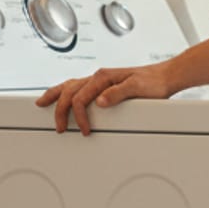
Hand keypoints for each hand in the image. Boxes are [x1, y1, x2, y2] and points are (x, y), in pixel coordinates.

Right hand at [35, 64, 175, 134]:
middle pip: (69, 91)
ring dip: (55, 96)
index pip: (81, 97)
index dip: (79, 116)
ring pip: (69, 86)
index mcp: (103, 77)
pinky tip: (64, 97)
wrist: (165, 77)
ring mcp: (100, 80)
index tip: (85, 130)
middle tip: (58, 127)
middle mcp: (99, 77)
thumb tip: (100, 101)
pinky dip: (66, 92)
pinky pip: (78, 87)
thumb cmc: (154, 83)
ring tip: (43, 103)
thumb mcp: (138, 88)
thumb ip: (118, 94)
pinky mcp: (104, 85)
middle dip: (60, 110)